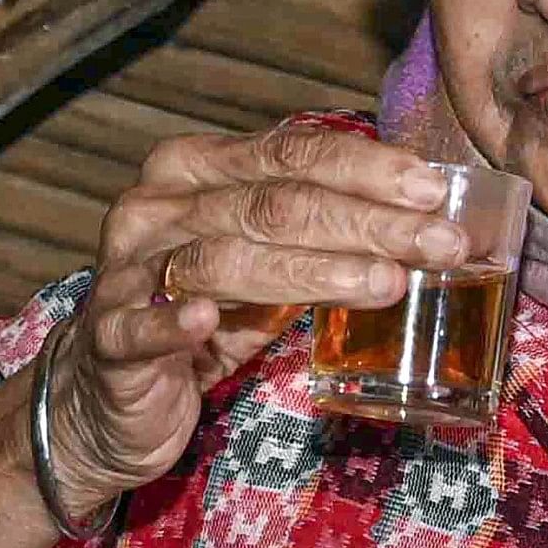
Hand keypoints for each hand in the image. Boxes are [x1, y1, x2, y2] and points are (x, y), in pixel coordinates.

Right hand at [42, 122, 464, 506]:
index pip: (290, 153)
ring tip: (384, 283)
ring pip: (222, 259)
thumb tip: (427, 220)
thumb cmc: (204, 315)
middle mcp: (157, 208)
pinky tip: (206, 324)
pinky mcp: (108, 337)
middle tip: (439, 243)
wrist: (108, 394)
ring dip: (311, 271)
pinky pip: (140, 324)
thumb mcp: (268, 264)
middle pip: (272, 204)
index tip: (435, 191)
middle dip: (366, 222)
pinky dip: (173, 321)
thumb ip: (323, 234)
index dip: (366, 169)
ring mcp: (127, 270)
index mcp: (196, 170)